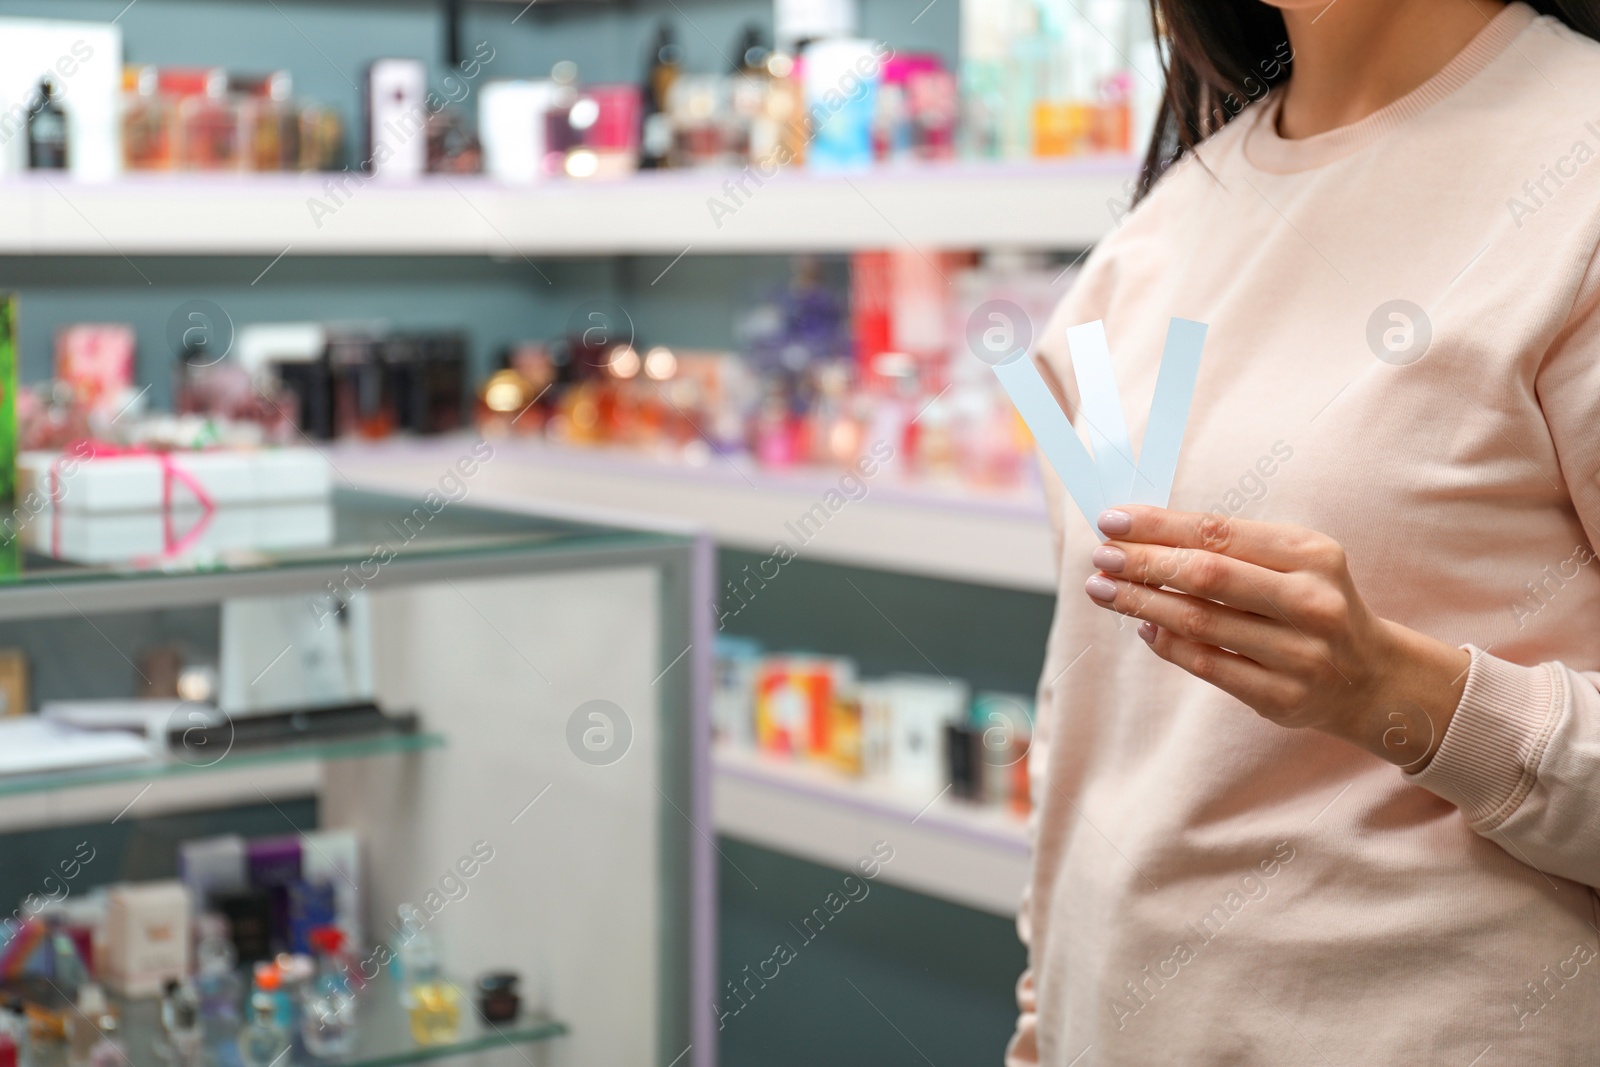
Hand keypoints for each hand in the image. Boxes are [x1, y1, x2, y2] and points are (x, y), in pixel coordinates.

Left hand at [1082, 506, 1471, 769]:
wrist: (1370, 677)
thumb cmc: (1310, 604)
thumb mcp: (1292, 562)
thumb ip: (1230, 548)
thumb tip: (1141, 535)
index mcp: (1311, 554)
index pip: (1219, 532)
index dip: (1159, 525)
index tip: (1112, 520)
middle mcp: (1310, 602)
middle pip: (1207, 576)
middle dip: (1144, 562)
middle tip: (1101, 556)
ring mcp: (1299, 654)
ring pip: (1200, 622)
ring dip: (1141, 603)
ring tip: (1103, 589)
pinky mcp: (1281, 697)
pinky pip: (1207, 665)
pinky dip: (1166, 644)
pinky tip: (1142, 627)